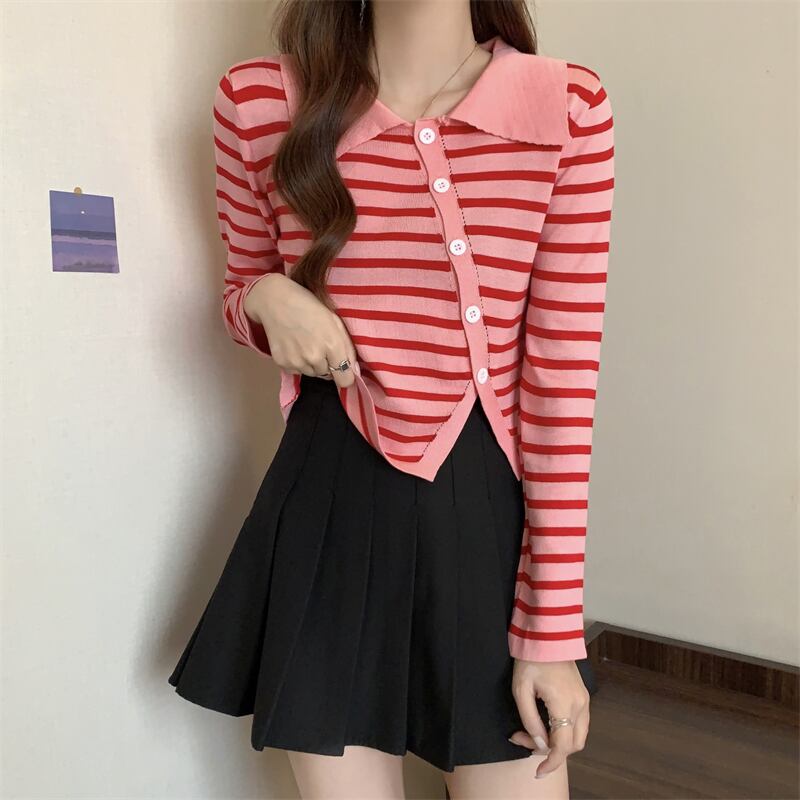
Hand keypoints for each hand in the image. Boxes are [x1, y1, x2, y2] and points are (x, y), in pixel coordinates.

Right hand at [243, 274, 358, 388]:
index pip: (345, 379)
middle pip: (328, 376)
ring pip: (312, 373)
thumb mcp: (335, 322)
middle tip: (319, 345)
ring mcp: (297, 362)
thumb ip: (347, 348)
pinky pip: (297, 372)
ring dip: (313, 364)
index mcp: (332, 345)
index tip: (343, 370)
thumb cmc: (309, 307)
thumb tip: (353, 370)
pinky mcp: (282, 364)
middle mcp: (315, 357)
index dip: (346, 376)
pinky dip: (298, 363)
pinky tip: (294, 346)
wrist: (276, 301)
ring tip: (306, 344)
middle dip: (327, 364)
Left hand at [509, 659, 589, 778]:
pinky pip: (579, 724)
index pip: (562, 746)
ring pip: (578, 736)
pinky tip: (545, 723)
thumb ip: (529, 719)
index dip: (551, 763)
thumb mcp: (521, 689)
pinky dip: (565, 731)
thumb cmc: (532, 659)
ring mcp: (584, 700)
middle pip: (573, 745)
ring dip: (558, 742)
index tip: (539, 771)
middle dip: (549, 750)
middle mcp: (580, 705)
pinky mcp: (583, 695)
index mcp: (564, 704)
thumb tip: (538, 743)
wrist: (548, 635)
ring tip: (532, 730)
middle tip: (524, 738)